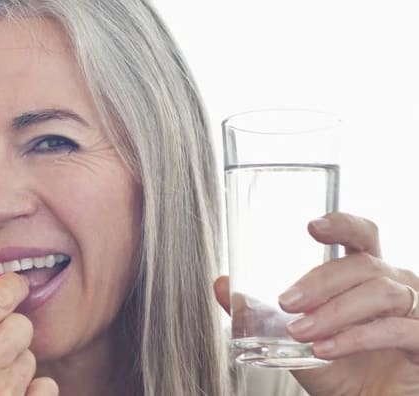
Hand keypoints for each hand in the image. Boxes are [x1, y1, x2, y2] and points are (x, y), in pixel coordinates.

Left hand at [215, 212, 418, 394]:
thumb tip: (221, 284)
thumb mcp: (291, 340)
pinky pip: (398, 330)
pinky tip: (327, 349)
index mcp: (366, 275)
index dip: (342, 224)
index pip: (362, 236)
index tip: (312, 226)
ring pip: (381, 293)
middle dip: (321, 280)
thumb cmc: (340, 369)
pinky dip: (357, 338)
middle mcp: (395, 285)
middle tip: (286, 301)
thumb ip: (258, 311)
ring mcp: (415, 311)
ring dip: (335, 311)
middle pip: (363, 264)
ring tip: (301, 332)